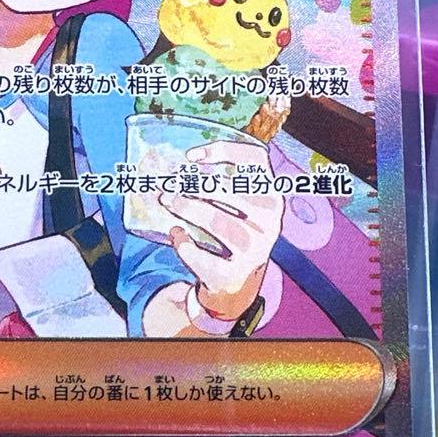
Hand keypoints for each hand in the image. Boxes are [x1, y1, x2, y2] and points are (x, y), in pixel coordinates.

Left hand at [160, 138, 282, 322]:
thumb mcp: (236, 206)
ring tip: (168, 201)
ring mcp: (255, 249)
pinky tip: (176, 234)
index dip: (224, 151)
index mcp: (270, 196)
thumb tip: (176, 166)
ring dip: (189, 208)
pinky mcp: (235, 274)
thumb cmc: (231, 231)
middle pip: (233, 192)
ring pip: (220, 222)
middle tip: (169, 185)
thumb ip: (217, 183)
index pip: (255, 161)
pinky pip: (205, 257)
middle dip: (196, 185)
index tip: (191, 156)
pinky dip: (185, 244)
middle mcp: (269, 221)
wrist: (235, 285)